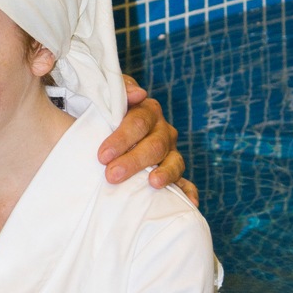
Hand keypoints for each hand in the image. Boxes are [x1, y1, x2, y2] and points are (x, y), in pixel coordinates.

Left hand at [98, 76, 197, 204]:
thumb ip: (120, 89)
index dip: (122, 138)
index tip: (102, 155)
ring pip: (173, 162)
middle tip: (112, 175)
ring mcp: (170, 152)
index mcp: (146, 111)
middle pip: (154, 145)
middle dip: (133, 161)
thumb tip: (138, 94)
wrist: (105, 128)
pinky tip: (190, 203)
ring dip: (164, 174)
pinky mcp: (173, 171)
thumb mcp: (107, 96)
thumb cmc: (104, 115)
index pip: (138, 122)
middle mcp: (162, 131)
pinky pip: (185, 182)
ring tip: (153, 184)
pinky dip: (188, 192)